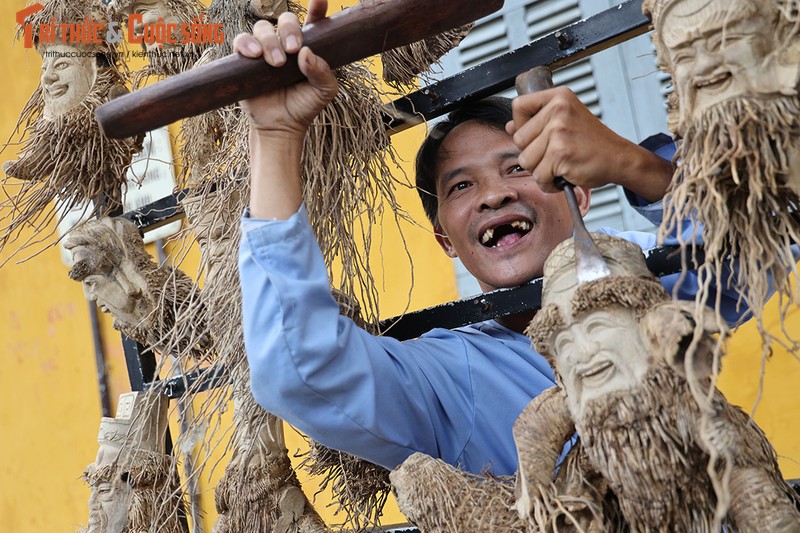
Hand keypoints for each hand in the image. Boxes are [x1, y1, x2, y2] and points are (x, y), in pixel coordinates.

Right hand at [232, 0, 337, 139]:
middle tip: (293, 49)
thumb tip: (306, 52)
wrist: (281, 127)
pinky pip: (241, 41)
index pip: (314, 21)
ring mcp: (264, 50)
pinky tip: (254, 55)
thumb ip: (322, 72)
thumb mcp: (324, 91)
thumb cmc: (305, 106)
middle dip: (289, 29)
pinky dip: (246, 43)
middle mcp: (285, 44)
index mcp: (307, 47)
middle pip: (286, 20)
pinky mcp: (245, 60)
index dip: (317, 8)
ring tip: (276, 63)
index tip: (320, 0)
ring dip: (269, 42)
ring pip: (263, 29)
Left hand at [506, 88, 672, 201]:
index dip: (520, 125)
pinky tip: (565, 174)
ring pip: (525, 160)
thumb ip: (536, 121)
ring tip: (561, 163)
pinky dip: (549, 182)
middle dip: (532, 153)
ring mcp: (559, 131)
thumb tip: (510, 126)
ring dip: (540, 170)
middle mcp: (558, 110)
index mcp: (558, 97)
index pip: (518, 106)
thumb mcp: (565, 121)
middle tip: (556, 153)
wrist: (619, 158)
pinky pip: (538, 176)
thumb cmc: (592, 142)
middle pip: (518, 139)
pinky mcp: (560, 153)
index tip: (537, 134)